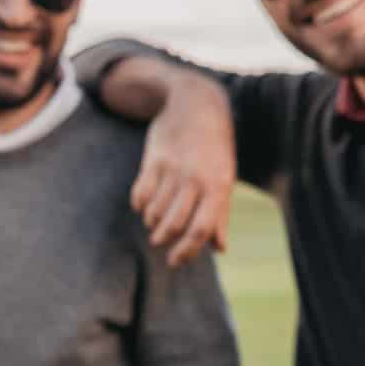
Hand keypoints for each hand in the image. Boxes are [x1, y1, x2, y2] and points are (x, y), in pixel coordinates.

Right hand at [131, 71, 235, 266]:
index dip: (187, 251)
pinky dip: (140, 206)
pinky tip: (145, 205)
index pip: (201, 229)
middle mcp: (196, 179)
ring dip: (152, 222)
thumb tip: (219, 249)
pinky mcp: (153, 160)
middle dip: (163, 240)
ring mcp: (173, 169)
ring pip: (155, 211)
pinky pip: (140, 194)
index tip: (174, 261)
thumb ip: (220, 215)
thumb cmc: (214, 150)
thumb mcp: (224, 179)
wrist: (196, 105)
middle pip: (174, 224)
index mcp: (218, 187)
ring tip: (155, 221)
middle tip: (160, 242)